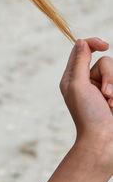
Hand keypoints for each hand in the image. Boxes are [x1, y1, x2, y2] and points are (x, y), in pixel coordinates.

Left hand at [60, 36, 112, 173]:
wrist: (104, 140)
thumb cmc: (87, 115)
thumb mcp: (77, 86)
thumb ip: (79, 62)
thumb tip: (81, 41)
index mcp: (73, 78)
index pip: (83, 50)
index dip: (94, 44)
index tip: (105, 45)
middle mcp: (88, 81)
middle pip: (106, 62)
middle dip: (109, 77)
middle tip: (105, 95)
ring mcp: (104, 89)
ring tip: (111, 103)